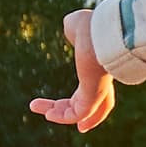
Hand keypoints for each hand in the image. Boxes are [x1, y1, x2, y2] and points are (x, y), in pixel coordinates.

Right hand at [31, 8, 116, 131]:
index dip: (83, 100)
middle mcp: (103, 82)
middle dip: (77, 115)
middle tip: (66, 121)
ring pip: (81, 111)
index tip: (70, 105)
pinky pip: (77, 112)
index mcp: (101, 68)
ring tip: (43, 112)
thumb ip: (74, 30)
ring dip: (60, 114)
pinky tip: (48, 114)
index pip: (95, 91)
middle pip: (92, 106)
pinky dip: (63, 116)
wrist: (100, 28)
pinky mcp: (94, 94)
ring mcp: (99, 89)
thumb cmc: (92, 25)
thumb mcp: (78, 27)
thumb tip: (70, 26)